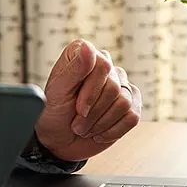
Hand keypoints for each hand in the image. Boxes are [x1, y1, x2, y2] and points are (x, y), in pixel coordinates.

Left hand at [34, 39, 141, 161]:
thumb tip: (88, 47)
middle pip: (113, 87)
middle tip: (77, 122)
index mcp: (84, 54)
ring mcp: (120, 84)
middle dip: (94, 112)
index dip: (91, 91)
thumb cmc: (54, 111)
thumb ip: (74, 69)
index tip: (78, 108)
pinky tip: (99, 132)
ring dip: (101, 123)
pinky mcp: (131, 104)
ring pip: (124, 103)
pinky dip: (113, 130)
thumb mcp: (57, 91)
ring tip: (85, 128)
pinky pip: (132, 117)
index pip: (103, 66)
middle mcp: (104, 65)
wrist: (59, 139)